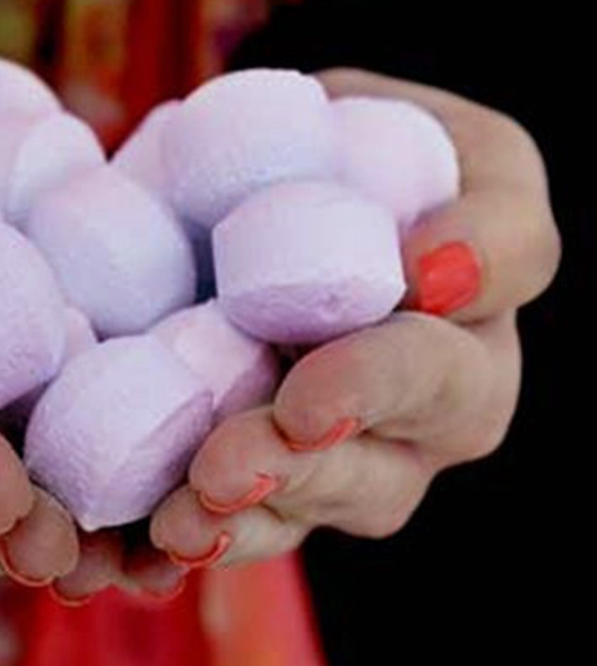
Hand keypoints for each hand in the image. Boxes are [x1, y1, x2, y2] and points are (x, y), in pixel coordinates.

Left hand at [147, 69, 560, 569]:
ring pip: (363, 486)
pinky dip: (211, 543)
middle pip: (445, 396)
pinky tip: (150, 554)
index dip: (482, 260)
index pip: (516, 246)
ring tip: (193, 512)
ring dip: (279, 500)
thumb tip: (332, 226)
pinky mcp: (306, 487)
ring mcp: (388, 439)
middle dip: (362, 404)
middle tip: (290, 415)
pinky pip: (275, 528)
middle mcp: (456, 359)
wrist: (239, 233)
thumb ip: (331, 125)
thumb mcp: (329, 111)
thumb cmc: (297, 156)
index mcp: (476, 242)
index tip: (419, 274)